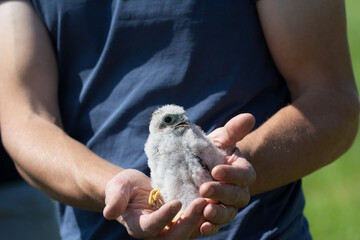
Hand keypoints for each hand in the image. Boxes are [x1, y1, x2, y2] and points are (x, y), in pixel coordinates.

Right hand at [103, 169, 206, 238]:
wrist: (135, 189)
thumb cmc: (125, 187)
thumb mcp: (118, 187)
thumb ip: (115, 199)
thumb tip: (108, 213)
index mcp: (139, 226)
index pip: (152, 227)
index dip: (164, 218)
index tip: (177, 202)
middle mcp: (156, 233)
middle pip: (175, 237)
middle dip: (189, 221)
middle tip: (202, 202)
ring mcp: (170, 229)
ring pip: (189, 233)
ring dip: (202, 219)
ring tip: (213, 201)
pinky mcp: (182, 222)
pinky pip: (196, 224)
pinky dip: (206, 216)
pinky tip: (215, 200)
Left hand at [199, 113, 255, 235]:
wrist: (195, 166)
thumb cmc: (209, 151)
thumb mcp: (219, 140)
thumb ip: (233, 131)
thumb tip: (249, 117)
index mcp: (241, 172)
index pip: (244, 175)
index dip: (232, 174)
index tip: (216, 170)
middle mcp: (238, 191)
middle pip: (238, 196)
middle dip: (222, 193)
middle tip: (204, 189)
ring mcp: (227, 206)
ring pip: (229, 213)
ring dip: (219, 214)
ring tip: (206, 211)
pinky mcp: (214, 217)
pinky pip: (216, 225)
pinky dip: (211, 228)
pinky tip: (202, 228)